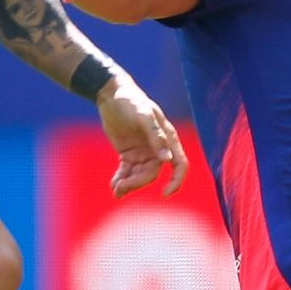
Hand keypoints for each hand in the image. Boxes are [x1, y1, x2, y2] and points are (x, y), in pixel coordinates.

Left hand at [96, 77, 187, 198]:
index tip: (164, 194)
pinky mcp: (129, 154)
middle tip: (121, 187)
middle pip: (152, 174)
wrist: (110, 94)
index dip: (176, 181)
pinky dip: (121, 179)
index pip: (179, 164)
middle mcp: (158, 148)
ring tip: (115, 189)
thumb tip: (167, 160)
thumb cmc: (130, 101)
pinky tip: (113, 185)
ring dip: (129, 184)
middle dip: (138, 183)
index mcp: (168, 138)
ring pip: (139, 175)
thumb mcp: (144, 116)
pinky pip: (127, 172)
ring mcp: (143, 152)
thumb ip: (156, 136)